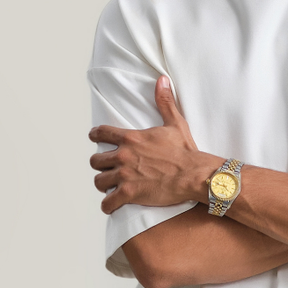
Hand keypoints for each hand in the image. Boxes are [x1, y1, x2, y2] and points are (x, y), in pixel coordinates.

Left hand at [90, 77, 213, 210]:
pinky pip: (109, 202)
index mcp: (131, 138)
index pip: (102, 133)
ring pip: (99, 181)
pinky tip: (112, 206)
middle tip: (107, 169)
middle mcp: (124, 155)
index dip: (95, 136)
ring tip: (110, 187)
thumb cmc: (186, 151)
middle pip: (96, 161)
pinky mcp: (130, 193)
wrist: (193, 174)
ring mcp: (125, 175)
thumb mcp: (175, 123)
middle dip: (100, 165)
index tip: (94, 138)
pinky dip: (108, 206)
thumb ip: (164, 102)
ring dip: (104, 185)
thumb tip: (162, 80)